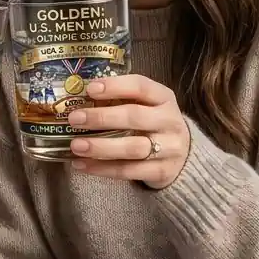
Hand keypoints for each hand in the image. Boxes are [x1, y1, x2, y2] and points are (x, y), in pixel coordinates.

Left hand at [65, 75, 190, 187]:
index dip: (115, 86)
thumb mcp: (147, 106)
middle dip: (102, 117)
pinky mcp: (162, 172)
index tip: (89, 89)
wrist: (184, 156)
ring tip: (76, 145)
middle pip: (134, 117)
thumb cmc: (153, 124)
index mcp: (164, 98)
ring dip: (100, 147)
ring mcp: (169, 148)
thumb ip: (121, 100)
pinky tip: (81, 164)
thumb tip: (78, 98)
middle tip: (75, 119)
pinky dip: (102, 168)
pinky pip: (129, 171)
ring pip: (132, 148)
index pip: (140, 86)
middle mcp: (169, 121)